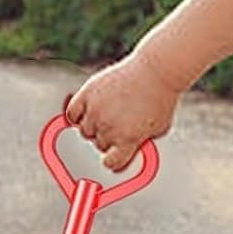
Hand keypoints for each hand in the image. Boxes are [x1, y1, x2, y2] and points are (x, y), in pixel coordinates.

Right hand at [64, 50, 181, 170]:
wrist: (156, 70)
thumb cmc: (161, 97)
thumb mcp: (159, 128)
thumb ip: (143, 142)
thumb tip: (133, 150)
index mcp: (128, 140)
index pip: (111, 163)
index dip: (113, 160)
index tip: (114, 157)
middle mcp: (109, 127)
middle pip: (98, 145)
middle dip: (107, 139)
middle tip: (116, 128)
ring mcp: (96, 111)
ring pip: (84, 131)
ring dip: (93, 127)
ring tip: (105, 117)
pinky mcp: (88, 93)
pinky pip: (71, 114)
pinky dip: (76, 116)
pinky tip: (86, 112)